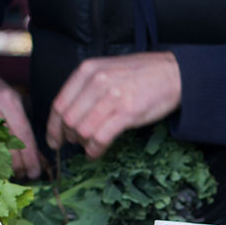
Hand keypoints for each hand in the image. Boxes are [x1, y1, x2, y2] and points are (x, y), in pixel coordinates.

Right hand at [0, 65, 44, 179]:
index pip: (23, 134)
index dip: (30, 157)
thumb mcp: (15, 104)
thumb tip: (37, 159)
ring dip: (3, 165)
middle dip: (18, 165)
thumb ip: (25, 129)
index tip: (36, 172)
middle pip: (7, 144)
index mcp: (8, 100)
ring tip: (13, 173)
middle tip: (25, 175)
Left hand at [46, 52, 181, 158]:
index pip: (60, 103)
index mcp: (87, 70)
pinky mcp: (127, 113)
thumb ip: (87, 87)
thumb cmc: (141, 74)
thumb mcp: (107, 70)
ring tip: (88, 147)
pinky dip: (95, 150)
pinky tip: (95, 154)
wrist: (172, 73)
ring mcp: (112, 97)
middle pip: (69, 119)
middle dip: (68, 136)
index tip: (53, 139)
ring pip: (83, 130)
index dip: (52, 126)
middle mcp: (97, 82)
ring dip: (83, 144)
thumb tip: (70, 114)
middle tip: (73, 144)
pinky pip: (101, 137)